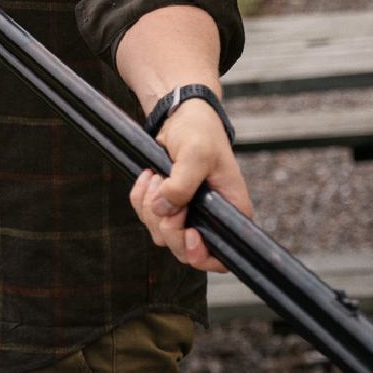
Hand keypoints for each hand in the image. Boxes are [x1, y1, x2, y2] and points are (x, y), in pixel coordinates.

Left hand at [129, 97, 253, 272]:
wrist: (182, 116)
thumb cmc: (200, 132)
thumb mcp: (196, 153)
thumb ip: (182, 183)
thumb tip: (163, 210)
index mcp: (232, 212)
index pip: (221, 256)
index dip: (202, 254)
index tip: (189, 232)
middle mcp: (211, 220)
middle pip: (185, 250)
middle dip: (168, 225)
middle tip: (164, 189)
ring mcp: (187, 215)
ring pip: (161, 235)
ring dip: (150, 207)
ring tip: (156, 175)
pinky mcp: (166, 207)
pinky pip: (147, 217)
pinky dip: (141, 199)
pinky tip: (148, 175)